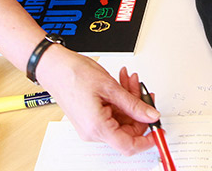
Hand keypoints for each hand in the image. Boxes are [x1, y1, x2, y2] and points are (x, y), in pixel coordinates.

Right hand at [37, 46, 159, 154]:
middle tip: (142, 89)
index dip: (147, 140)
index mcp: (97, 128)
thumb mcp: (110, 87)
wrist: (53, 66)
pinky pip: (112, 112)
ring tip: (130, 80)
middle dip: (138, 107)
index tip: (158, 130)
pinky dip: (119, 99)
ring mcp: (91, 125)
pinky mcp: (91, 117)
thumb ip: (134, 104)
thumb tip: (151, 115)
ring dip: (129, 98)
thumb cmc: (73, 74)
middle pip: (127, 128)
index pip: (128, 145)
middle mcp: (93, 131)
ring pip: (121, 117)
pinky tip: (122, 83)